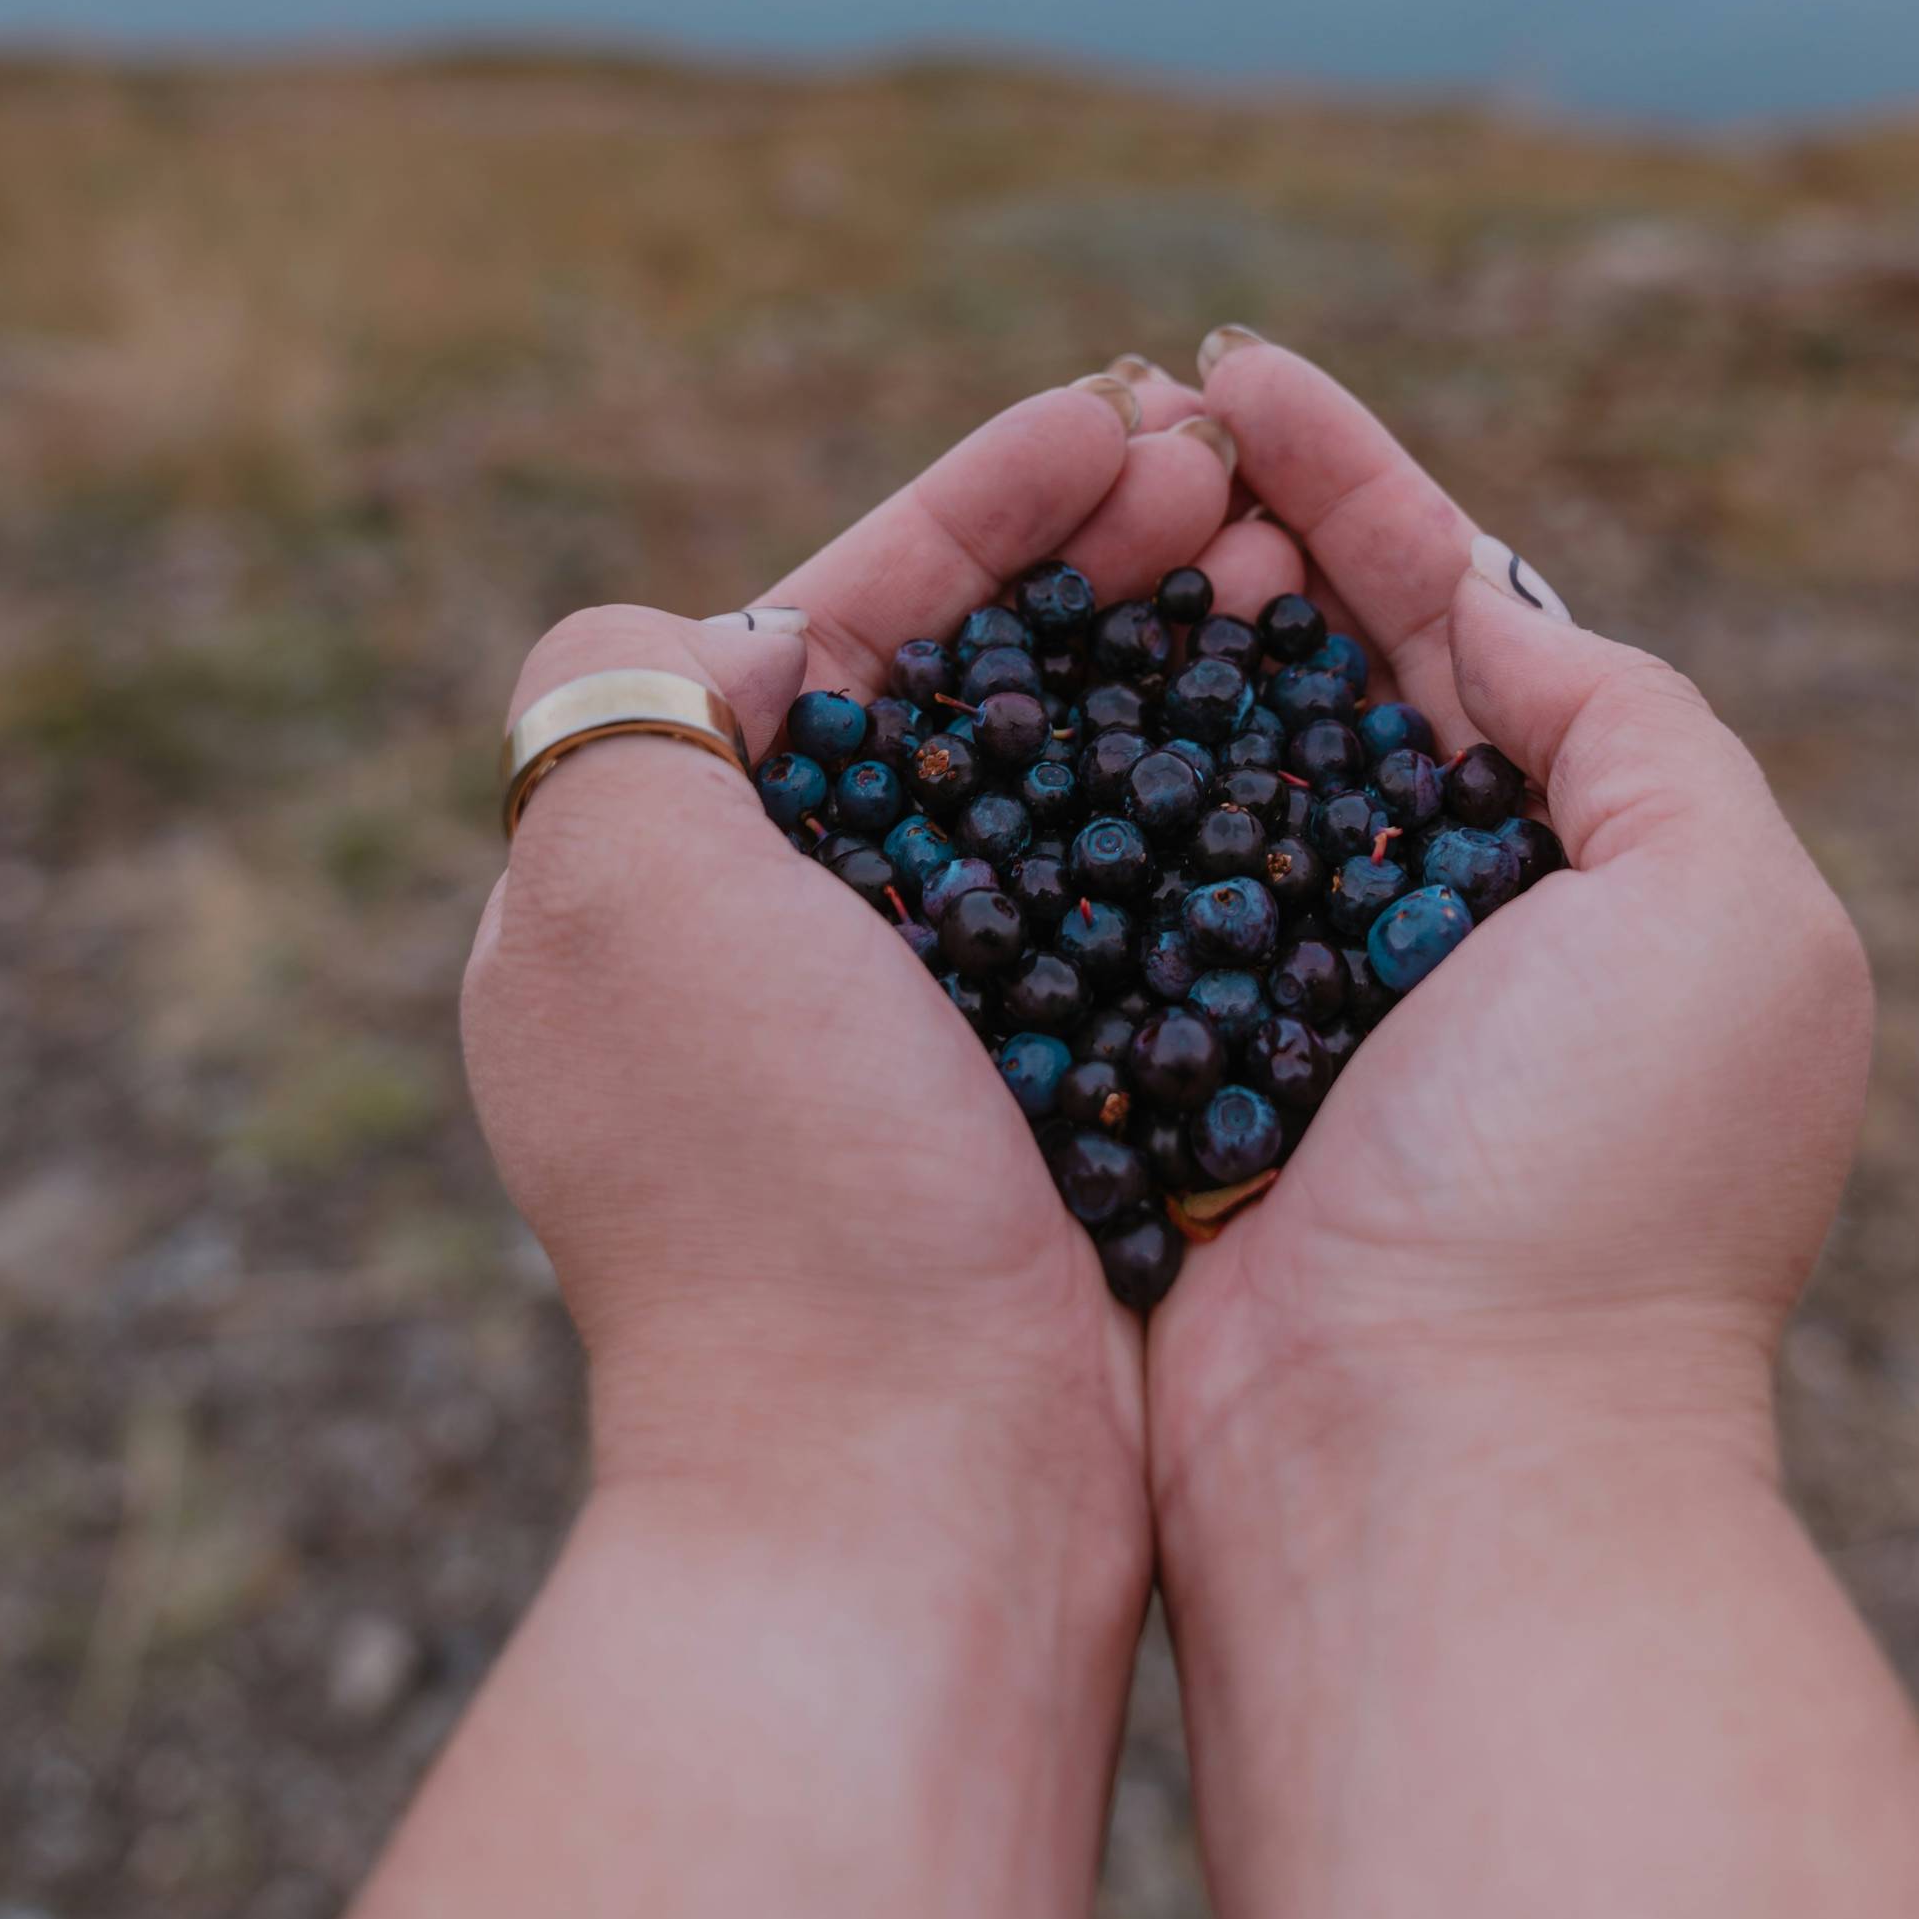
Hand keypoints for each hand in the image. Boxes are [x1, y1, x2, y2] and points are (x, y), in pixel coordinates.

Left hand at [461, 378, 1240, 1549]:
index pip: (824, 630)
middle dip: (1087, 564)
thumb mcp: (619, 897)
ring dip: (1163, 662)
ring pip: (1058, 790)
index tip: (1115, 423)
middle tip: (1226, 476)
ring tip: (1287, 563)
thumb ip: (614, 705)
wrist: (911, 1495)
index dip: (973, 511)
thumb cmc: (770, 1181)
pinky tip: (1304, 742)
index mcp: (653, 889)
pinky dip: (1204, 812)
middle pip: (954, 694)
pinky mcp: (1047, 1121)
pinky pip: (1131, 916)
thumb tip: (692, 632)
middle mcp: (779, 958)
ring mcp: (921, 1047)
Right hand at [1119, 339, 1872, 1494]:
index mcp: (1588, 868)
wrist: (1432, 1476)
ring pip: (1193, 759)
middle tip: (1126, 430)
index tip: (1235, 367)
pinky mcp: (1162, 1076)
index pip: (1459, 611)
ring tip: (1057, 519)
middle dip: (1228, 530)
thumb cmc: (1599, 1189)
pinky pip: (1097, 891)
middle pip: (1315, 665)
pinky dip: (1051, 784)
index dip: (1354, 477)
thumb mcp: (1724, 914)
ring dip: (1130, 631)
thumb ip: (1630, 723)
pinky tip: (986, 692)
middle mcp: (1438, 923)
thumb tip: (1486, 603)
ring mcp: (1290, 1001)